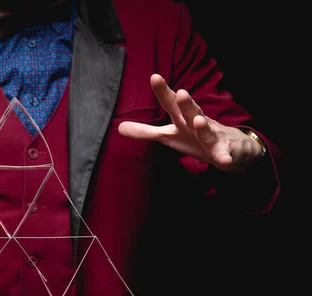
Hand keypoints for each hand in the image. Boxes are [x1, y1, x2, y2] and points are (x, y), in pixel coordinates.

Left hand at [118, 74, 263, 172]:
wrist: (234, 149)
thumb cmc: (196, 139)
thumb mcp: (169, 136)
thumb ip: (145, 132)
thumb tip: (119, 127)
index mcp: (182, 120)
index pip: (171, 104)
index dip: (163, 92)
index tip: (154, 76)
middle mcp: (198, 124)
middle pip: (191, 112)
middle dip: (186, 103)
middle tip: (180, 92)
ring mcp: (213, 137)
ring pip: (208, 131)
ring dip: (203, 127)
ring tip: (198, 121)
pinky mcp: (225, 152)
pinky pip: (225, 155)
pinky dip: (225, 157)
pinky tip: (224, 161)